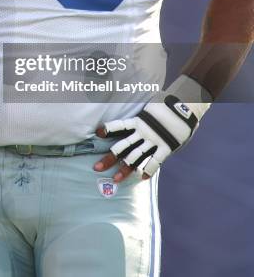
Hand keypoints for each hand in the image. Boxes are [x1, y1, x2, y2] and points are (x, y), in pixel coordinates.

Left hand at [93, 75, 211, 181]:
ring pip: (137, 156)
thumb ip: (143, 116)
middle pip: (123, 146)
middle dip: (109, 158)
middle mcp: (144, 131)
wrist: (187, 105)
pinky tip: (142, 178)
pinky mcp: (167, 146)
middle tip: (96, 168)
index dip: (109, 128)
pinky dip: (149, 169)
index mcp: (139, 120)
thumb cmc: (169, 105)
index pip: (120, 125)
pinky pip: (156, 160)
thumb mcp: (152, 107)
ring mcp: (155, 139)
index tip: (98, 133)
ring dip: (126, 169)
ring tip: (116, 179)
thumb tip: (134, 118)